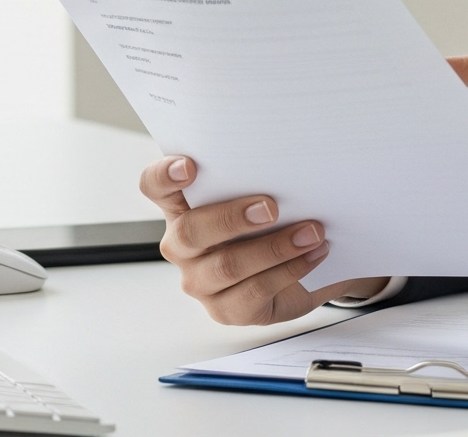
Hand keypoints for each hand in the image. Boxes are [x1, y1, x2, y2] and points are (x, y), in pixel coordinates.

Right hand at [138, 154, 383, 323]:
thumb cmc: (273, 222)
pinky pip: (254, 292)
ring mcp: (200, 281)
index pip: (154, 186)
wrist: (300, 269)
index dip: (164, 176)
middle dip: (232, 218)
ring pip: (227, 266)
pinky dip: (290, 270)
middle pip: (190, 231)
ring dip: (275, 246)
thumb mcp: (261, 194)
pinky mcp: (226, 309)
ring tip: (311, 232)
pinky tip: (314, 254)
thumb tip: (283, 157)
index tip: (190, 166)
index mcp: (181, 207)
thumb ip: (256, 177)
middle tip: (272, 207)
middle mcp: (182, 246)